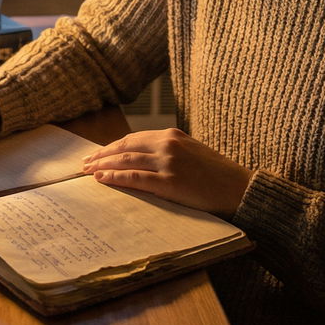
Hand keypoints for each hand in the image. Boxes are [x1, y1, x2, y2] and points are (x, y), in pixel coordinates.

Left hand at [81, 128, 251, 216]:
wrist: (240, 189)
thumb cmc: (217, 175)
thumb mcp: (192, 152)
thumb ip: (169, 151)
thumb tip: (142, 159)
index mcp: (172, 135)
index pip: (133, 139)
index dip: (112, 147)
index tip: (97, 154)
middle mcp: (168, 145)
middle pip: (125, 147)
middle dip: (101, 155)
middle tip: (84, 163)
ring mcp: (168, 163)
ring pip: (126, 160)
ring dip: (103, 166)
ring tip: (87, 172)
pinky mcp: (169, 183)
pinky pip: (135, 178)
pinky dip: (115, 177)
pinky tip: (102, 179)